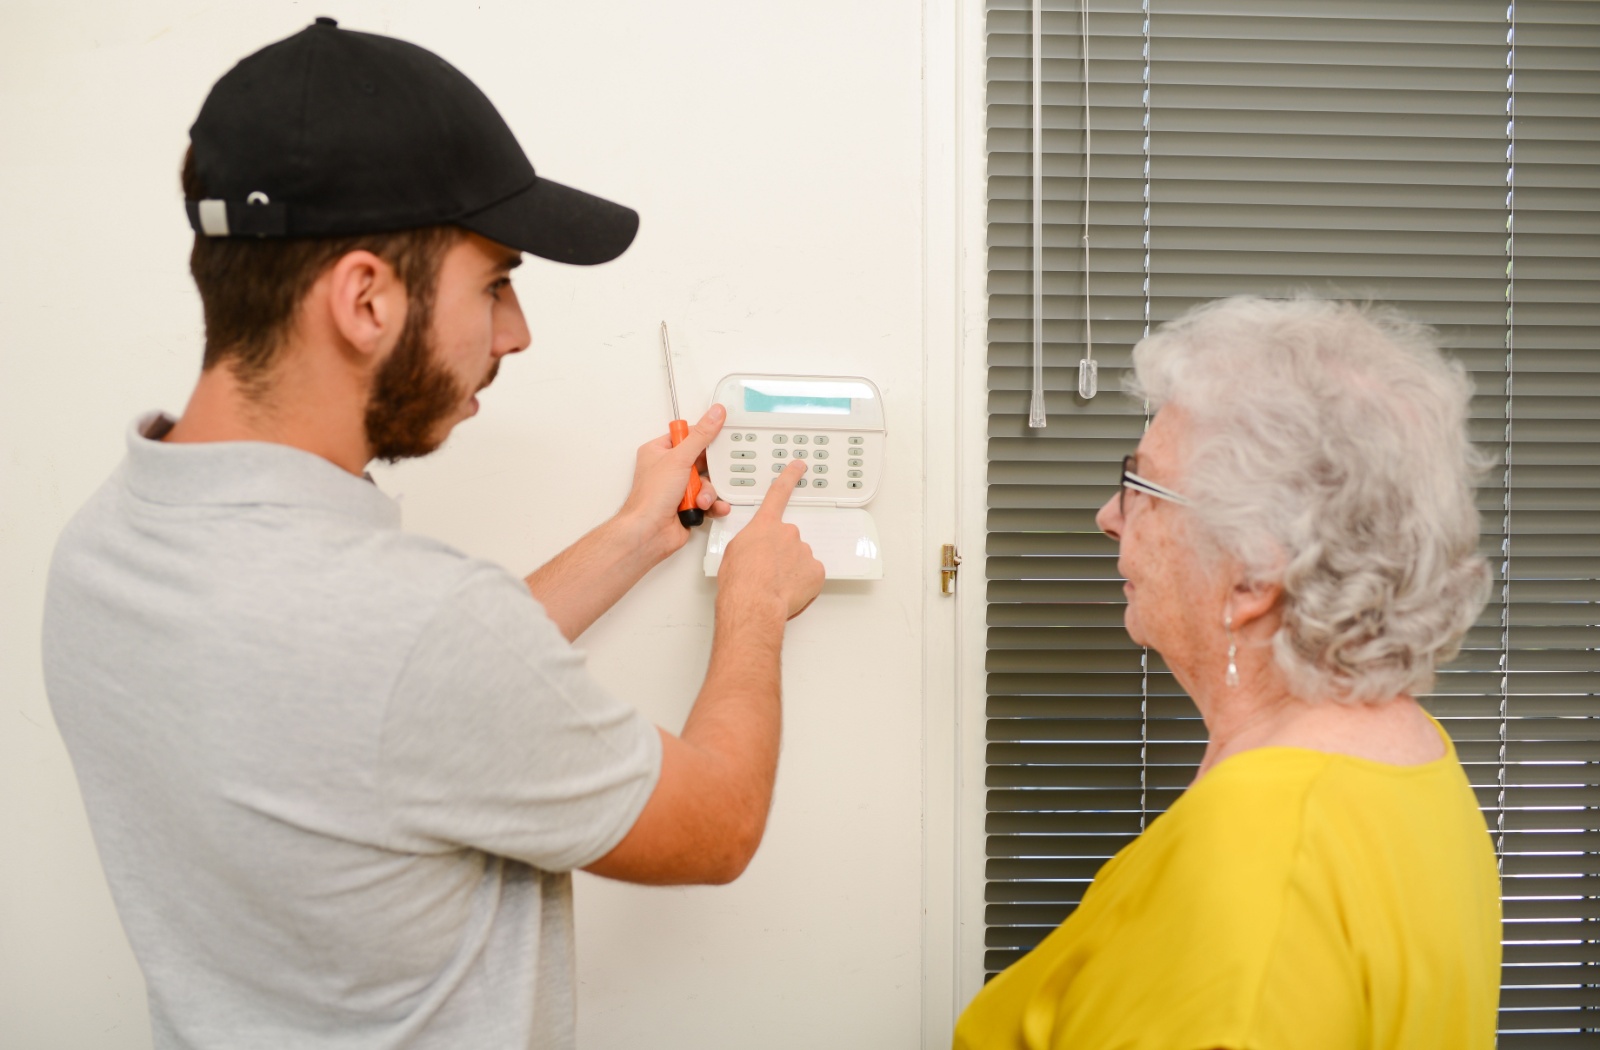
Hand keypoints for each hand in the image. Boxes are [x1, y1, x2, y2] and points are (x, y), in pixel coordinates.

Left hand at [619, 404, 732, 559]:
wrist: (649, 532)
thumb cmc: (650, 498)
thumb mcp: (679, 459)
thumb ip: (701, 436)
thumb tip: (714, 415)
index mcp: (659, 452)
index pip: (686, 436)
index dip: (702, 437)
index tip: (717, 435)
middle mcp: (668, 470)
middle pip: (701, 461)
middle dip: (707, 472)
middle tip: (705, 473)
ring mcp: (678, 489)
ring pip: (707, 482)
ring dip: (707, 492)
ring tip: (698, 498)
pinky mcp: (688, 506)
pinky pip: (709, 500)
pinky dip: (711, 505)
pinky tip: (709, 507)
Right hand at [717, 459, 825, 620]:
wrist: (753, 602)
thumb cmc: (739, 581)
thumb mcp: (733, 551)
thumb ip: (750, 541)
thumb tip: (756, 550)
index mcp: (765, 526)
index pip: (778, 494)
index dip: (790, 477)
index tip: (799, 466)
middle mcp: (788, 533)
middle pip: (788, 540)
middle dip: (781, 554)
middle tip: (767, 572)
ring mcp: (804, 551)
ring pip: (800, 559)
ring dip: (791, 570)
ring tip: (775, 585)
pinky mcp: (816, 571)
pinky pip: (810, 575)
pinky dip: (802, 583)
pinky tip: (788, 591)